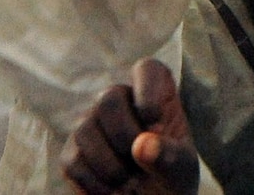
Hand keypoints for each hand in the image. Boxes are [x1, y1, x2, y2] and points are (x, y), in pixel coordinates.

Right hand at [59, 58, 198, 194]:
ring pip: (85, 128)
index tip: (154, 122)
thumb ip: (169, 155)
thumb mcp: (181, 169)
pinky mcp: (72, 152)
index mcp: (157, 97)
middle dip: (124, 135)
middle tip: (139, 163)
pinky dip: (95, 183)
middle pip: (108, 97)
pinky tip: (111, 191)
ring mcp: (92, 124)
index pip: (148, 69)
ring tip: (130, 184)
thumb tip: (142, 145)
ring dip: (110, 165)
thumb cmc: (171, 178)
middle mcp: (121, 102)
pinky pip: (73, 160)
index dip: (147, 90)